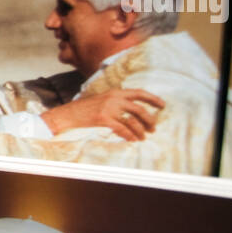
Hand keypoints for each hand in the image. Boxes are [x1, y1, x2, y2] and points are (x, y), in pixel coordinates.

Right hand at [41, 88, 164, 139]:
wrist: (68, 114)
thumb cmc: (85, 109)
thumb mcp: (102, 100)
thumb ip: (117, 101)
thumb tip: (134, 109)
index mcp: (115, 92)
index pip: (139, 93)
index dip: (153, 98)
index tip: (163, 105)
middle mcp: (114, 98)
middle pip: (139, 109)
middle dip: (150, 119)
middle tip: (153, 128)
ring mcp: (109, 108)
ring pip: (132, 121)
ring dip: (140, 131)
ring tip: (143, 137)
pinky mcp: (104, 119)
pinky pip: (122, 129)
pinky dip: (130, 136)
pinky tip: (133, 140)